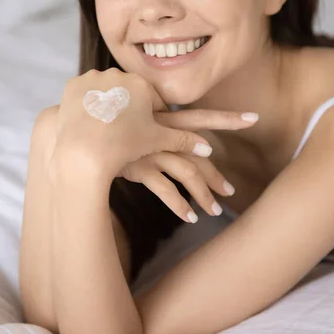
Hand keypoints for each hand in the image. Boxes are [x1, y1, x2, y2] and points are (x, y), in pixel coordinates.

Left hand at [52, 68, 213, 176]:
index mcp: (140, 83)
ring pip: (105, 91)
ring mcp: (92, 78)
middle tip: (122, 133)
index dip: (149, 117)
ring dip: (107, 105)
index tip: (143, 132)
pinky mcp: (72, 85)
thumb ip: (183, 140)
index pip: (150, 98)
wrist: (85, 151)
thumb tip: (209, 148)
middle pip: (127, 92)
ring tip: (104, 128)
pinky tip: (87, 122)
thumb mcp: (156, 141)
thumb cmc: (125, 145)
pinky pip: (83, 93)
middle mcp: (117, 73)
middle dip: (128, 109)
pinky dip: (86, 105)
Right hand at [119, 109, 255, 222]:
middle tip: (233, 191)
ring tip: (215, 212)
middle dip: (218, 174)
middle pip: (201, 152)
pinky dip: (179, 204)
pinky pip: (165, 190)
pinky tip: (190, 217)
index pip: (202, 116)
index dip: (228, 118)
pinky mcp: (139, 167)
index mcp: (165, 119)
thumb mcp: (133, 119)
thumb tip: (168, 125)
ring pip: (187, 175)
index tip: (254, 118)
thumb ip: (153, 123)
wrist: (79, 129)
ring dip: (203, 195)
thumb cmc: (108, 123)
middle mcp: (163, 134)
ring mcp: (152, 151)